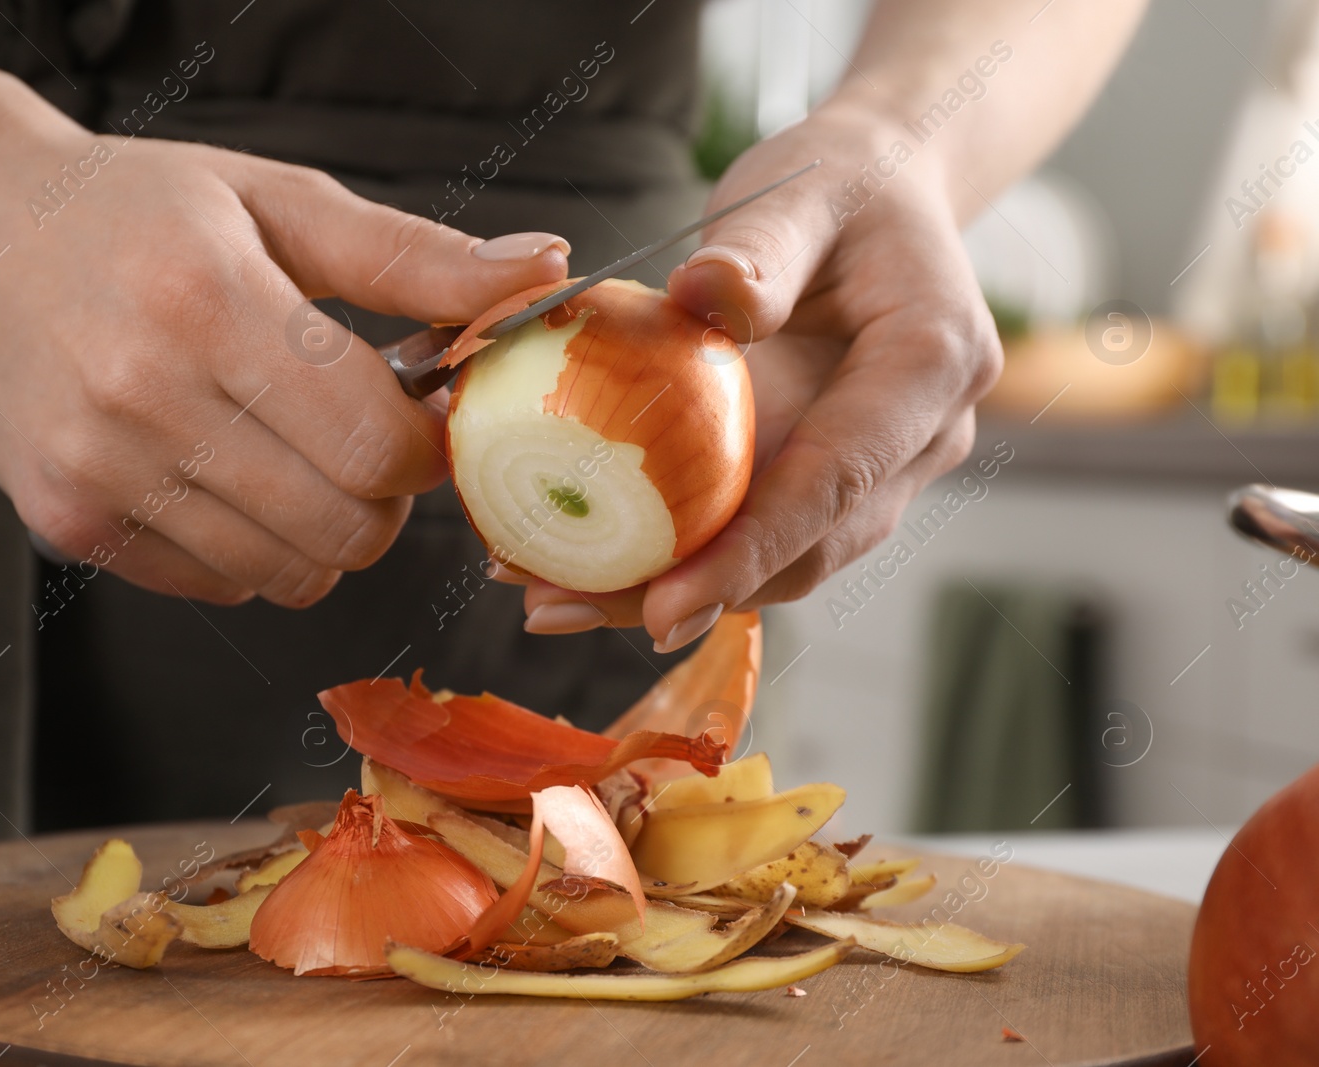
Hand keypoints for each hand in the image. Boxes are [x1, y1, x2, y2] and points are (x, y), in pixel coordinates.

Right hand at [0, 135, 567, 604]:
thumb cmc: (139, 212)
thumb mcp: (283, 203)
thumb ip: (417, 257)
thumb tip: (544, 273)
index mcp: (209, 299)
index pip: (377, 443)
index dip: (427, 444)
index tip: (420, 413)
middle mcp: (141, 394)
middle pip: (345, 527)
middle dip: (384, 498)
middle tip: (363, 439)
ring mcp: (96, 471)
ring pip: (288, 574)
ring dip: (322, 529)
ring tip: (287, 450)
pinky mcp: (65, 523)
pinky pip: (220, 586)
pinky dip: (250, 547)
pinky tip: (223, 472)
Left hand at [517, 104, 1001, 649]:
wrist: (887, 192)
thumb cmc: (842, 184)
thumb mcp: (800, 190)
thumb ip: (759, 244)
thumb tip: (704, 293)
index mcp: (934, 362)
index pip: (838, 478)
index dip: (752, 551)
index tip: (663, 608)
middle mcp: (927, 435)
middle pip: (808, 545)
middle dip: (690, 594)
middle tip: (562, 610)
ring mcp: (888, 468)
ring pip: (785, 559)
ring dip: (675, 589)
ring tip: (552, 598)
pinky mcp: (838, 479)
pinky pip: (763, 533)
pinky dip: (684, 555)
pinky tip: (588, 562)